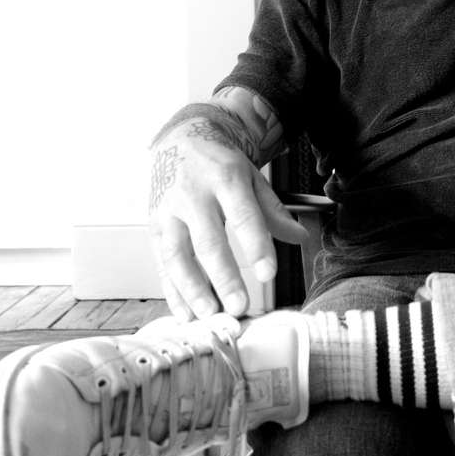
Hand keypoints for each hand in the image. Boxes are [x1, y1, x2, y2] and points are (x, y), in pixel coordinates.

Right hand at [146, 119, 310, 319]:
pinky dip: (172, 290)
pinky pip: (161, 262)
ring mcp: (168, 211)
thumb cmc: (220, 164)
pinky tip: (185, 312)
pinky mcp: (154, 226)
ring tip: (210, 315)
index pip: (243, 215)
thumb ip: (274, 211)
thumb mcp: (252, 177)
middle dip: (223, 278)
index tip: (268, 275)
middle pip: (208, 241)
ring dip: (192, 290)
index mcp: (225, 178)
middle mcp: (193, 194)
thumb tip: (300, 238)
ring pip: (177, 255)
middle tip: (238, 307)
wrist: (181, 140)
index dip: (256, 246)